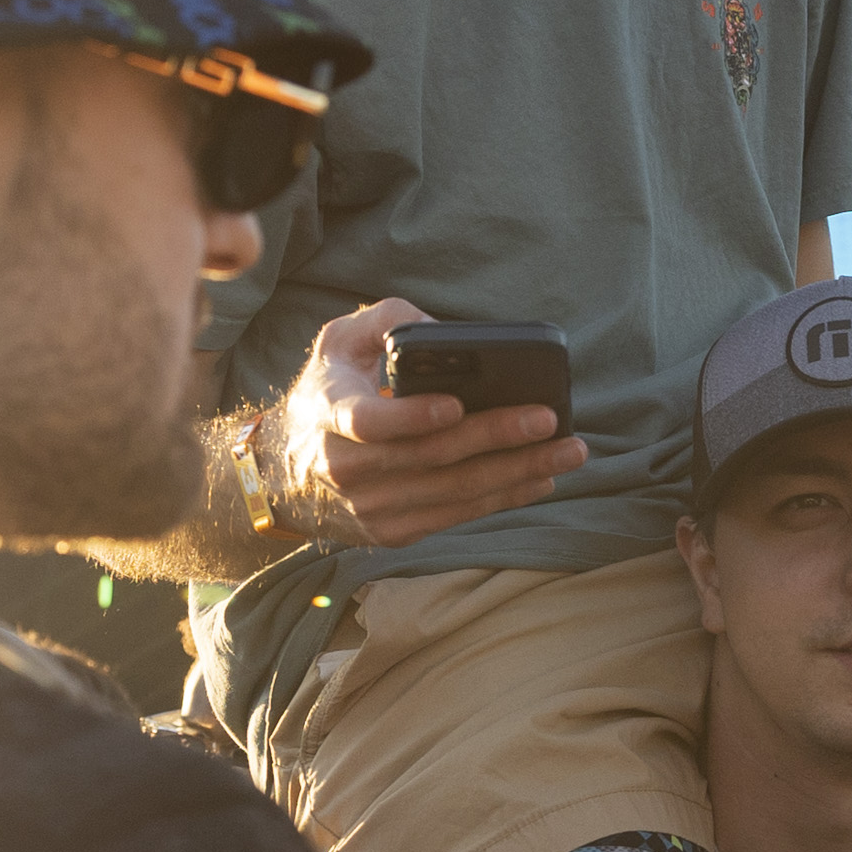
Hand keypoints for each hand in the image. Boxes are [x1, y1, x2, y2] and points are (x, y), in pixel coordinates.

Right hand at [282, 300, 587, 546]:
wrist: (285, 474)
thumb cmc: (328, 392)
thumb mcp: (338, 342)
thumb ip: (385, 320)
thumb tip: (442, 328)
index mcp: (330, 414)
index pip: (370, 423)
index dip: (412, 417)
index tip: (456, 404)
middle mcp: (346, 469)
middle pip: (430, 458)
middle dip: (495, 437)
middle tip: (547, 420)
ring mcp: (370, 507)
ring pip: (453, 493)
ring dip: (516, 473)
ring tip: (566, 452)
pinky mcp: (392, 531)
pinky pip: (456, 516)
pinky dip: (502, 498)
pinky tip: (540, 479)